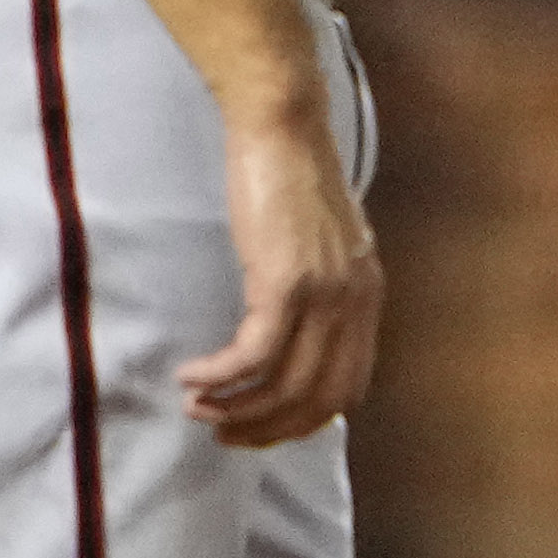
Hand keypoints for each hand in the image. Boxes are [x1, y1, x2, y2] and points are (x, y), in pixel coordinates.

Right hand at [185, 98, 380, 445]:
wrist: (283, 127)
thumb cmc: (289, 175)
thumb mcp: (320, 243)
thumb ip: (320, 289)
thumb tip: (294, 333)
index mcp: (367, 298)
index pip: (346, 390)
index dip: (299, 421)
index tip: (256, 425)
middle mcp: (354, 304)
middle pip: (317, 401)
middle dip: (264, 428)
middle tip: (218, 430)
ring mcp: (324, 296)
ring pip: (284, 386)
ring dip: (235, 408)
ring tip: (195, 406)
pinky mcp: (285, 283)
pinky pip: (253, 355)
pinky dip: (219, 376)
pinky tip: (191, 375)